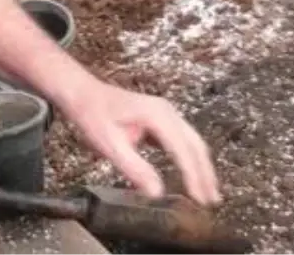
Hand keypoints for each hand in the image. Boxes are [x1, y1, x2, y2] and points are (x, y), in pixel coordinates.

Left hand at [61, 80, 220, 205]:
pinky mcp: (161, 119)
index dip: (193, 176)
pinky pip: (184, 140)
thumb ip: (134, 169)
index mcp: (157, 116)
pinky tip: (191, 174)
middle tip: (210, 200)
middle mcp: (167, 112)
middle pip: (195, 146)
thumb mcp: (110, 145)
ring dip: (201, 167)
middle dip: (205, 174)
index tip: (199, 198)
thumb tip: (156, 193)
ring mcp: (166, 113)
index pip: (183, 151)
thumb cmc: (93, 114)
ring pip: (193, 142)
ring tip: (207, 192)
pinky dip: (191, 159)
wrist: (83, 94)